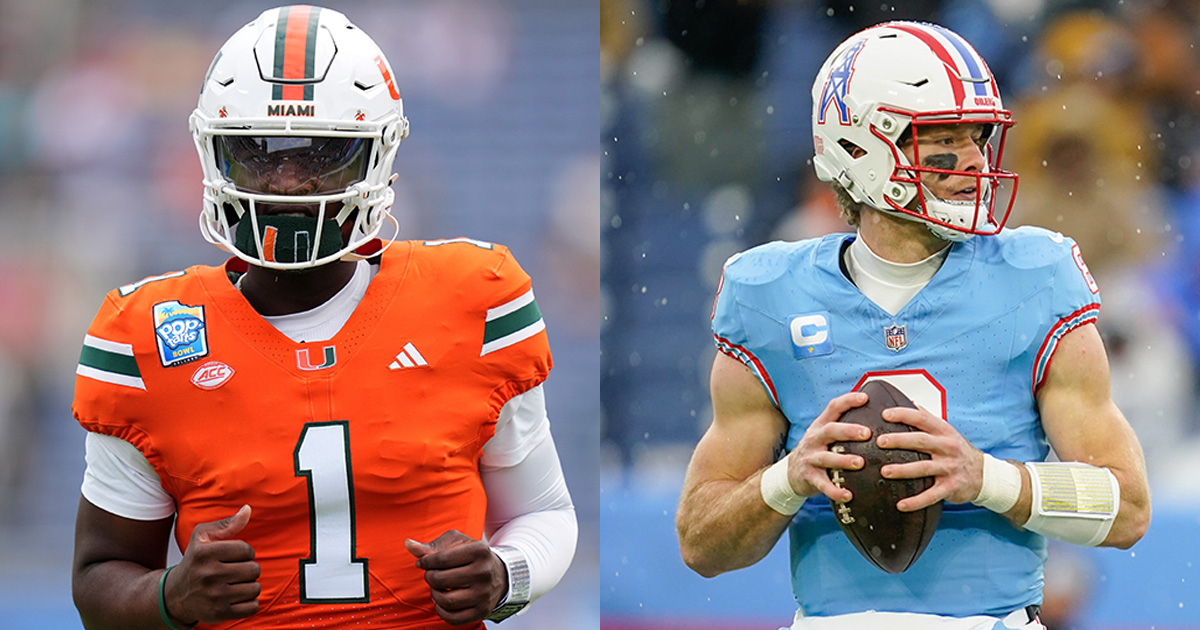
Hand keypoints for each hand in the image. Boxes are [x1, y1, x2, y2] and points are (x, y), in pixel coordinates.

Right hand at [167, 505, 260, 623]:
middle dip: (248, 569)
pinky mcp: (220, 613)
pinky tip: (236, 598)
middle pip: (254, 569)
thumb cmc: (195, 561)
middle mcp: (209, 575)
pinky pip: (253, 606)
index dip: (245, 552)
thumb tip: (248, 509)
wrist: (176, 595)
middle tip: (234, 572)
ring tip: (234, 584)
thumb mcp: (203, 537)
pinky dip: (249, 603)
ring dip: (249, 586)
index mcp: (205, 553)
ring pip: (255, 588)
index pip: (246, 549)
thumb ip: (227, 523)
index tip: (235, 556)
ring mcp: (215, 596)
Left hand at [405, 530, 507, 624]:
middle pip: (441, 579)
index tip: (422, 562)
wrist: (498, 574)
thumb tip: (408, 544)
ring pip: (446, 600)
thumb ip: (430, 546)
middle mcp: (484, 572)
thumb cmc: (471, 556)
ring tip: (437, 587)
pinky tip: (442, 601)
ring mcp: (484, 593)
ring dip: (434, 594)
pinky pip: (453, 618)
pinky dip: (441, 611)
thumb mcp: (455, 543)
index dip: (425, 561)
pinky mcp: (482, 611)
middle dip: (430, 577)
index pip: (441, 558)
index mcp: (479, 550)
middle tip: (432, 574)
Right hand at [786, 391, 870, 502]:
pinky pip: (822, 484)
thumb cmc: (816, 451)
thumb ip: (842, 425)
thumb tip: (873, 411)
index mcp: (820, 426)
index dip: (848, 401)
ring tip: (861, 463)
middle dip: (848, 431)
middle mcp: (814, 439)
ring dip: (843, 460)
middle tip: (867, 433)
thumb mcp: (824, 434)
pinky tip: (848, 495)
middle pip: (830, 431)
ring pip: (826, 458)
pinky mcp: (809, 477)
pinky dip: (834, 491)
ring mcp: (810, 458)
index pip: (833, 408)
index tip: (865, 398)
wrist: (790, 473)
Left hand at [877, 406, 984, 510]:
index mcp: (943, 432)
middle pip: (921, 441)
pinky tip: (901, 505)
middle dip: (899, 440)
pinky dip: (916, 501)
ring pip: (924, 468)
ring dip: (903, 470)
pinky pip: (931, 495)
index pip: (922, 419)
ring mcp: (949, 468)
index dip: (904, 415)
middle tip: (880, 441)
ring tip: (884, 472)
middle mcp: (947, 448)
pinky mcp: (951, 487)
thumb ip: (928, 419)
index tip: (885, 414)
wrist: (984, 475)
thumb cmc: (958, 450)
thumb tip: (910, 402)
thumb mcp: (947, 431)